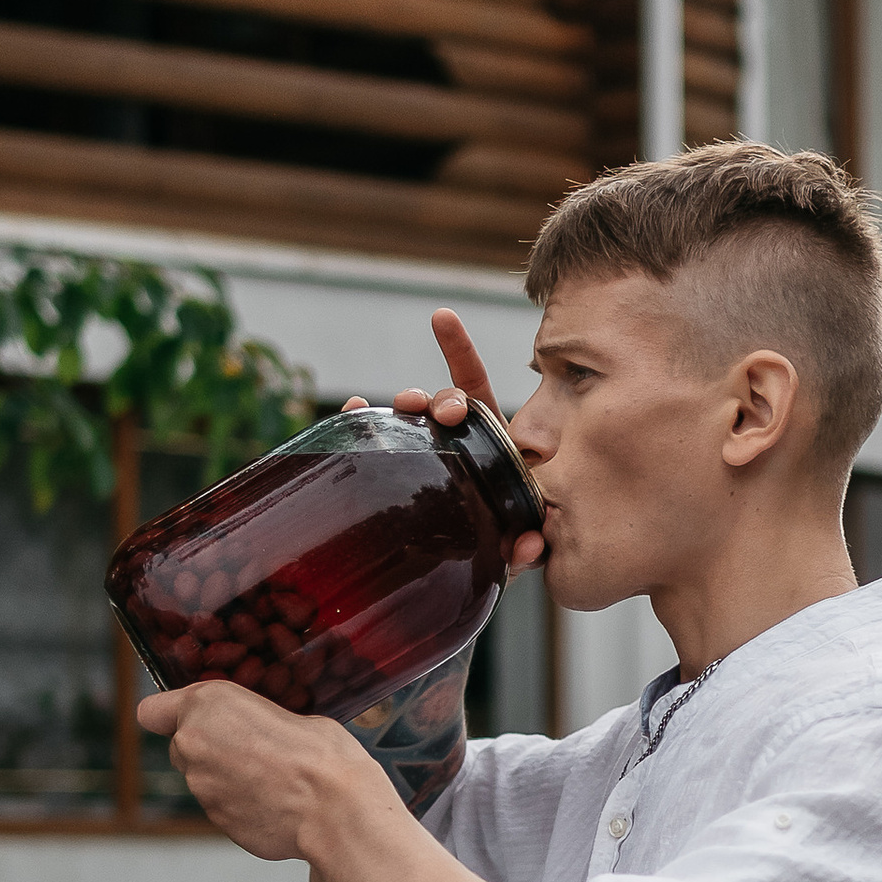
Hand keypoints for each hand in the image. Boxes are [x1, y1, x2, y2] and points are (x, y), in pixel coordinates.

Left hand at [134, 676, 380, 863]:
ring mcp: (202, 789)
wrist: (335, 808)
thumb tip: (251, 728)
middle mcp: (192, 746)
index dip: (170, 715)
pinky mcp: (217, 821)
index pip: (152, 711)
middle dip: (206, 748)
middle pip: (181, 747)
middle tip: (248, 748)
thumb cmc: (320, 753)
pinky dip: (241, 804)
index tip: (192, 718)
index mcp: (206, 706)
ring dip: (227, 778)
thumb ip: (250, 717)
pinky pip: (223, 807)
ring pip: (202, 779)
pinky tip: (274, 801)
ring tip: (271, 778)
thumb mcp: (286, 708)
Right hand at [341, 306, 544, 571]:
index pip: (474, 389)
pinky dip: (363, 425)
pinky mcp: (403, 476)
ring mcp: (427, 457)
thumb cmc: (504, 544)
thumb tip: (527, 545)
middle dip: (441, 397)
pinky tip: (352, 412)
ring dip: (406, 407)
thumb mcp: (520, 544)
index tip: (439, 317)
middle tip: (446, 413)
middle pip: (445, 402)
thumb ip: (529, 544)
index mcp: (489, 445)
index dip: (458, 352)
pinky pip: (381, 445)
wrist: (475, 565)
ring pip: (412, 420)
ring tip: (402, 408)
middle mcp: (455, 442)